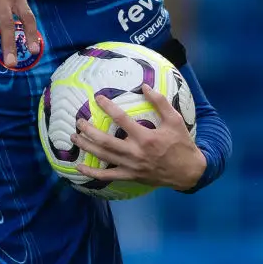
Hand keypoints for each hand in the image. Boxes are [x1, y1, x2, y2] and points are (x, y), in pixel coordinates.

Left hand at [72, 85, 205, 190]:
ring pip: (103, 156)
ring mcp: (131, 166)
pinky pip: (107, 176)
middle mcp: (135, 152)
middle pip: (105, 141)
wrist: (188, 172)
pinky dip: (92, 173)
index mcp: (146, 137)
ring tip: (74, 137)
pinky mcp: (130, 176)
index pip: (121, 119)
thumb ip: (160, 103)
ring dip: (86, 147)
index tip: (97, 98)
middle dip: (89, 130)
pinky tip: (79, 167)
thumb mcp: (175, 121)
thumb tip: (145, 86)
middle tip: (79, 121)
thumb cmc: (181, 144)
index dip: (108, 107)